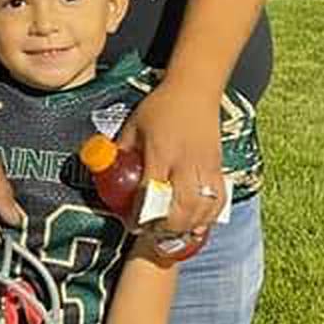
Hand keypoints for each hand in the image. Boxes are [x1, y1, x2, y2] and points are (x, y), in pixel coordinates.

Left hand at [115, 75, 225, 238]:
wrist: (195, 90)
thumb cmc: (161, 106)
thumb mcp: (133, 126)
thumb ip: (121, 151)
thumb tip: (105, 170)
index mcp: (161, 153)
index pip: (151, 193)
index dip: (141, 216)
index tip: (132, 225)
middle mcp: (186, 163)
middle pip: (181, 208)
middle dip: (166, 228)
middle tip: (153, 233)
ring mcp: (206, 167)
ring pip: (202, 209)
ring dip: (188, 227)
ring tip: (173, 232)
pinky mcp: (219, 168)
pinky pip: (218, 201)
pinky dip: (208, 217)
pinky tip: (196, 223)